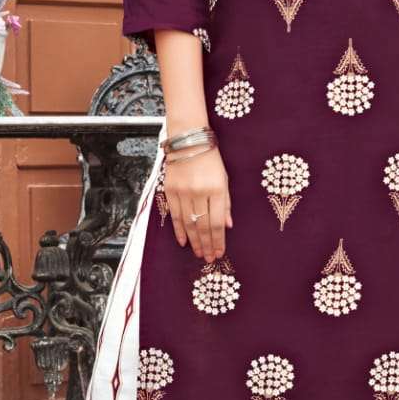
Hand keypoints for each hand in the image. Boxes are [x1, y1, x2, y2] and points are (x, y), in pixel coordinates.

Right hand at [163, 145, 231, 261]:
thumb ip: (226, 203)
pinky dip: (179, 230)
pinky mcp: (170, 190)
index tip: (219, 253)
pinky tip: (183, 242)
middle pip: (203, 226)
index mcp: (217, 190)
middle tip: (208, 258)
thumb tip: (227, 226)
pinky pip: (174, 215)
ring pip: (188, 223)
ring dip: (194, 241)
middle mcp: (199, 193)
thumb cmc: (211, 159)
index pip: (217, 223)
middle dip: (206, 245)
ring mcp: (183, 192)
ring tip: (198, 253)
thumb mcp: (224, 179)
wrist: (189, 140)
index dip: (218, 241)